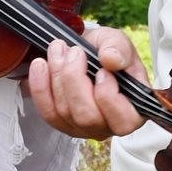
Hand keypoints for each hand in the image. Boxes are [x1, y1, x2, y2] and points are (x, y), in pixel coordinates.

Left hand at [28, 26, 147, 138]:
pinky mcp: (60, 122)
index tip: (101, 70)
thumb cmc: (107, 52)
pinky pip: (46, 111)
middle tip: (74, 52)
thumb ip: (119, 49)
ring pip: (64, 112)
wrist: (86, 50)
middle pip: (87, 116)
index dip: (108, 95)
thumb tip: (111, 60)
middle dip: (74, 79)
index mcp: (132, 111)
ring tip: (58, 50)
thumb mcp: (119, 42)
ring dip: (57, 76)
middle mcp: (107, 126)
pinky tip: (40, 65)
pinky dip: (40, 86)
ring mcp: (82, 127)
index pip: (123, 120)